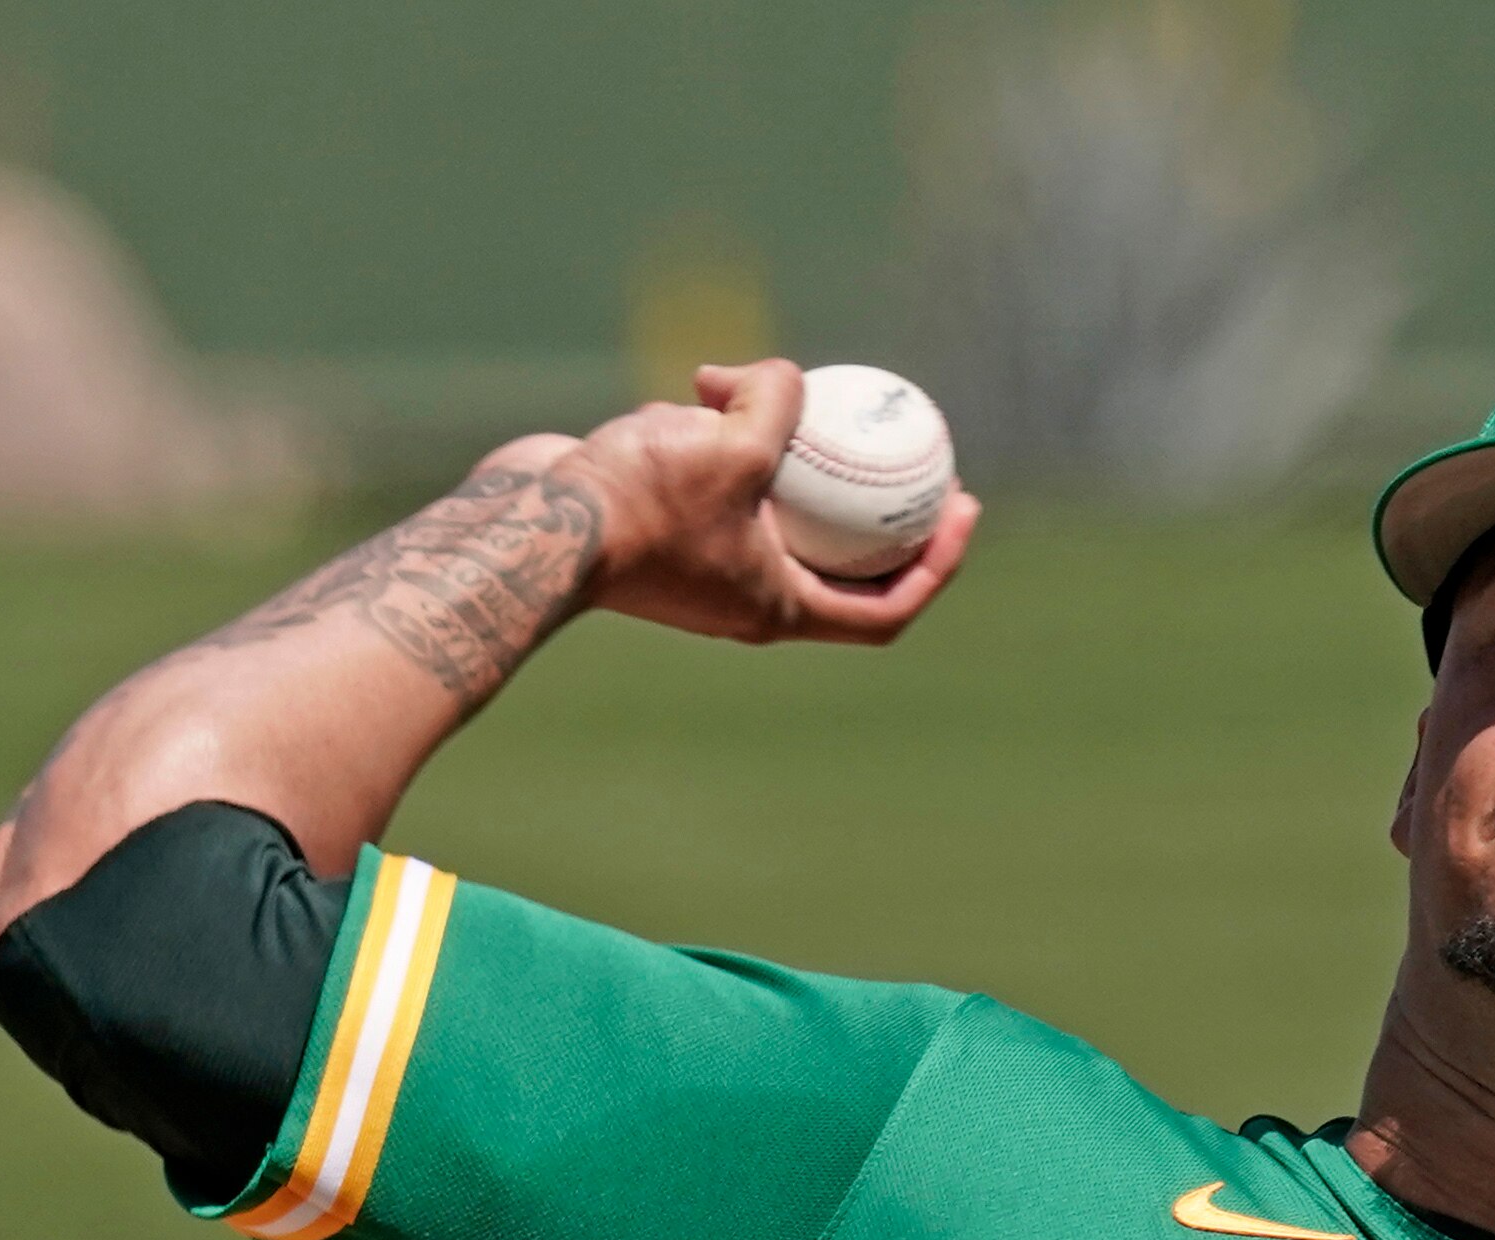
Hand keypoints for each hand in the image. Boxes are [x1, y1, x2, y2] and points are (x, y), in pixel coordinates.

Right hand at [540, 359, 978, 647]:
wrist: (532, 522)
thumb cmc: (640, 504)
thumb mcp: (735, 446)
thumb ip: (780, 403)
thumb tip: (789, 377)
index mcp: (780, 607)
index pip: (886, 607)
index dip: (936, 565)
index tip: (962, 509)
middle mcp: (745, 594)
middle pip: (838, 559)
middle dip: (877, 508)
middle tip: (911, 447)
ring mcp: (700, 561)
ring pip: (767, 506)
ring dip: (782, 448)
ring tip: (779, 388)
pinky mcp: (658, 523)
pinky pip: (712, 479)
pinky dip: (719, 437)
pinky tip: (704, 386)